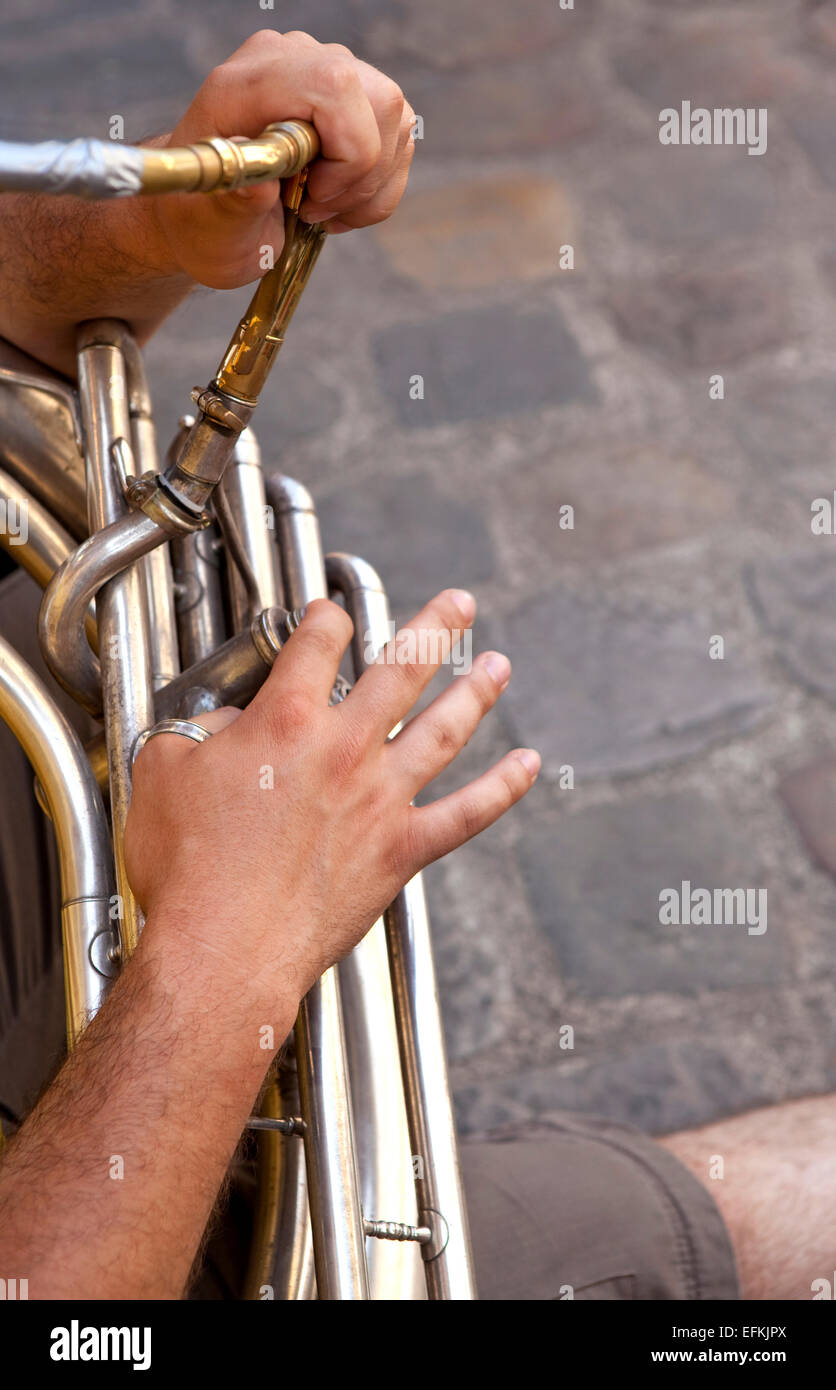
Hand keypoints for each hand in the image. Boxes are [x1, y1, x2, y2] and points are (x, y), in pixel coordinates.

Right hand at [125, 590, 538, 1006]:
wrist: (224, 949)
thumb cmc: (189, 870)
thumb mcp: (165, 774)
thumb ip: (198, 733)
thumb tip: (226, 726)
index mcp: (286, 721)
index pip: (318, 642)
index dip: (325, 618)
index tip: (329, 614)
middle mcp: (344, 749)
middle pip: (402, 666)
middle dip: (435, 626)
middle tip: (459, 603)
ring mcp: (380, 798)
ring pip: (444, 727)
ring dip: (477, 690)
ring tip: (499, 664)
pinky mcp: (401, 850)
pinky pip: (468, 812)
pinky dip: (502, 787)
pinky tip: (526, 765)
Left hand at [144, 29, 415, 289]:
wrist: (207, 215)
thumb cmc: (204, 220)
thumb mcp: (210, 225)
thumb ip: (235, 202)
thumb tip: (258, 184)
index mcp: (248, 81)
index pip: (335, 85)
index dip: (347, 152)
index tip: (312, 197)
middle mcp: (292, 61)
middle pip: (380, 101)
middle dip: (362, 175)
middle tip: (314, 211)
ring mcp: (326, 75)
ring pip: (396, 122)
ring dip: (370, 187)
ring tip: (320, 211)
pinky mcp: (353, 102)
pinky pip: (398, 141)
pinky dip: (378, 190)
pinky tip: (337, 205)